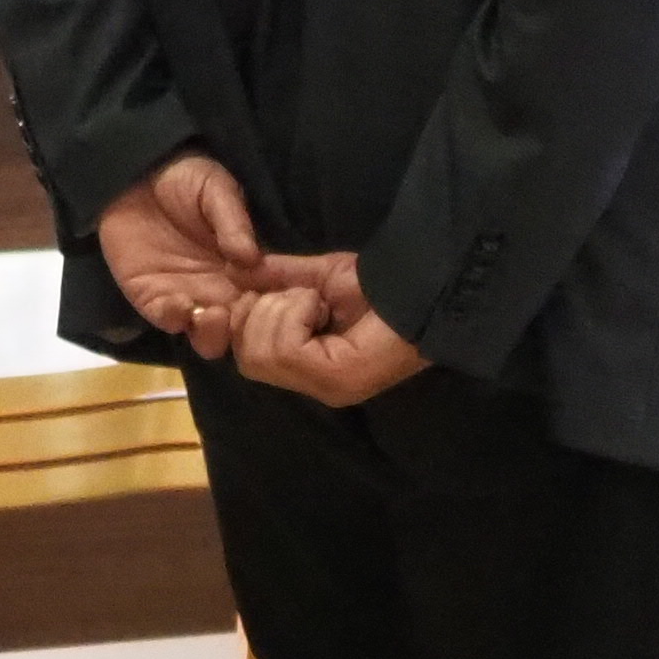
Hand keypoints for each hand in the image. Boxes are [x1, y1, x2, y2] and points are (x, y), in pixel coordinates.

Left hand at [96, 152, 265, 341]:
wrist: (134, 174)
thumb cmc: (183, 178)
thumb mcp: (216, 190)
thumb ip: (234, 223)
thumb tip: (252, 258)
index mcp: (245, 270)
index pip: (267, 301)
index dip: (275, 309)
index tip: (278, 304)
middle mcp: (221, 292)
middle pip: (242, 331)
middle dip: (246, 333)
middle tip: (243, 314)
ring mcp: (188, 298)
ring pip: (208, 338)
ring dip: (214, 335)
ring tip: (214, 315)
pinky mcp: (153, 299)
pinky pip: (168, 321)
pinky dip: (176, 318)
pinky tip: (179, 303)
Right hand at [227, 272, 430, 407]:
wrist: (423, 288)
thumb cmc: (380, 285)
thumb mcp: (316, 277)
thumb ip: (276, 279)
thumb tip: (235, 272)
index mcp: (304, 365)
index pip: (242, 357)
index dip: (239, 319)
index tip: (261, 290)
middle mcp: (311, 385)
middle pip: (246, 358)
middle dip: (260, 313)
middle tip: (302, 297)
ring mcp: (324, 386)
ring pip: (259, 353)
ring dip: (281, 310)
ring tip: (316, 301)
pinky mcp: (335, 379)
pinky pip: (286, 348)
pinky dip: (296, 313)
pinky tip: (322, 306)